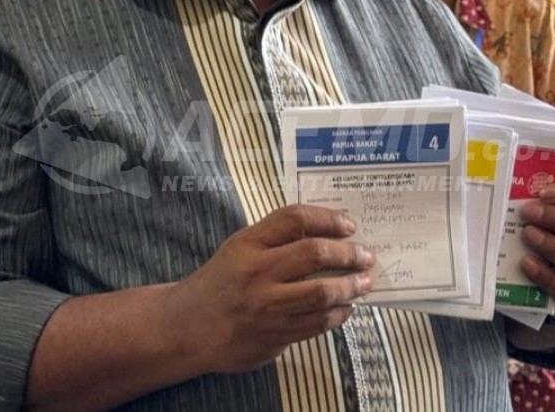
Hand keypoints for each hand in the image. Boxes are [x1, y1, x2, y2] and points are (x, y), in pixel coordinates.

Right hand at [167, 204, 374, 372]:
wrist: (188, 327)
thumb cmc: (221, 282)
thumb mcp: (240, 248)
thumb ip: (277, 239)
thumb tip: (330, 234)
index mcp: (247, 243)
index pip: (294, 219)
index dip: (328, 218)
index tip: (350, 225)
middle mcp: (256, 272)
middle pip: (313, 254)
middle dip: (348, 254)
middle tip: (366, 255)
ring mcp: (265, 307)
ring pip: (321, 293)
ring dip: (350, 287)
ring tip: (364, 282)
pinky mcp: (273, 336)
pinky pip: (316, 324)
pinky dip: (338, 314)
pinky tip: (345, 307)